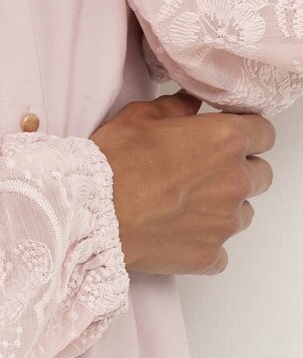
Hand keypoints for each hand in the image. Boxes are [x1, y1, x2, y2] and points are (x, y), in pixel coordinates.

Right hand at [88, 89, 275, 274]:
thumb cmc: (115, 161)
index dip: (249, 130)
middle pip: (261, 174)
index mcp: (224, 140)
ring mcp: (225, 223)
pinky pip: (221, 248)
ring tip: (186, 199)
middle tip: (205, 166)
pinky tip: (178, 228)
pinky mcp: (210, 255)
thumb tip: (192, 103)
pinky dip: (206, 238)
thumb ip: (178, 107)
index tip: (231, 134)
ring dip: (224, 204)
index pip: (265, 132)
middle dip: (240, 168)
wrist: (93, 211)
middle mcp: (234, 181)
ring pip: (243, 211)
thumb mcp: (141, 116)